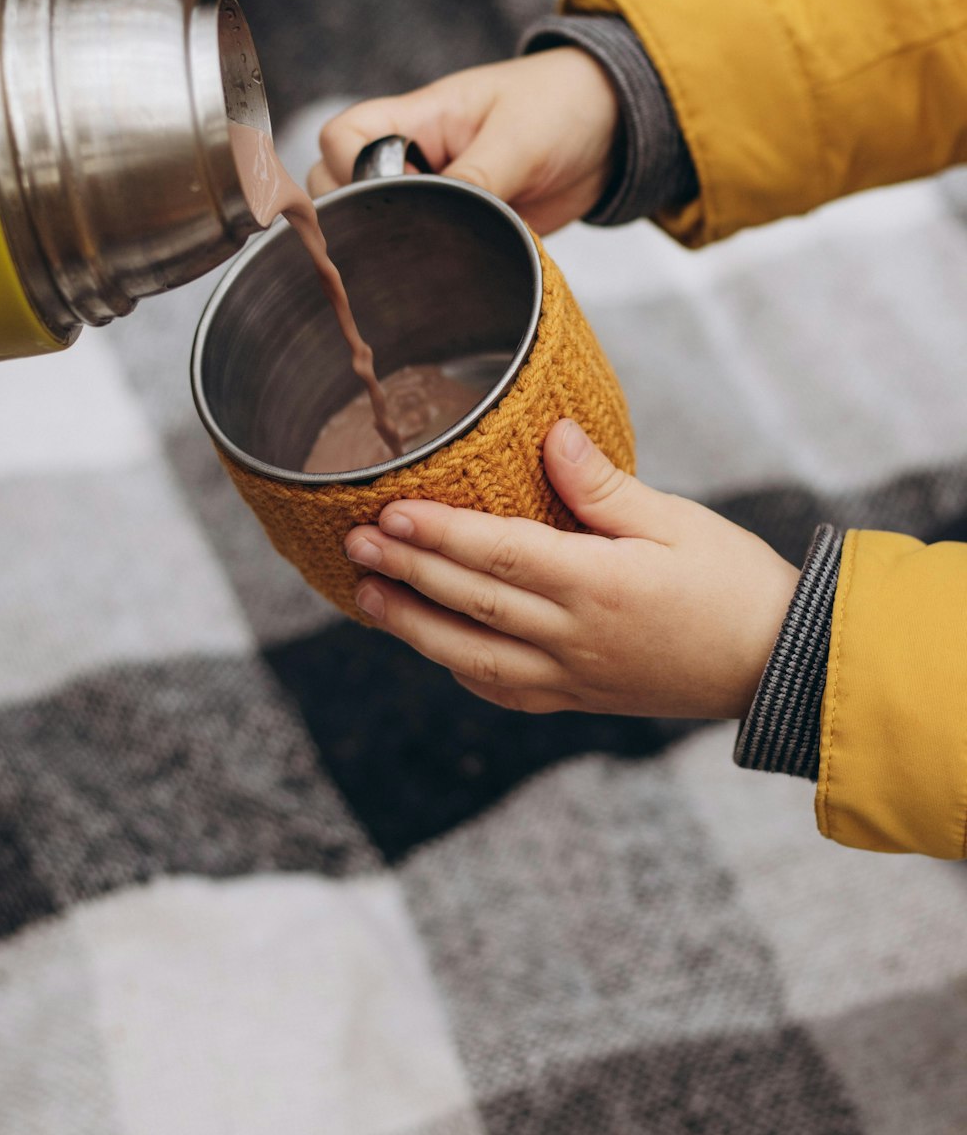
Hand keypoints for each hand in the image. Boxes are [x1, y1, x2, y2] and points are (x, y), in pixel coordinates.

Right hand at [309, 50, 621, 234]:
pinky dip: (423, 264)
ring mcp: (433, 193)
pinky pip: (420, 248)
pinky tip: (445, 277)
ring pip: (376, 223)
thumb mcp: (521, 139)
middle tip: (406, 237)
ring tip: (427, 259)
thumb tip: (435, 222)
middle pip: (339, 185)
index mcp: (417, 118)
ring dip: (390, 244)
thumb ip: (476, 178)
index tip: (392, 196)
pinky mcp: (458, 226)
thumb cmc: (563, 106)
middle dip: (358, 216)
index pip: (341, 138)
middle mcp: (413, 157)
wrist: (614, 131)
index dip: (347, 169)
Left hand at [344, 420, 798, 717]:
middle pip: (473, 604)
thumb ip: (604, 487)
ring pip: (474, 657)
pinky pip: (506, 691)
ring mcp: (574, 677)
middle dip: (407, 574)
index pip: (500, 555)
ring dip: (415, 627)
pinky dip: (462, 669)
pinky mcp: (581, 699)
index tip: (390, 512)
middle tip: (355, 545)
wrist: (779, 666)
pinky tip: (435, 648)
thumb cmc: (735, 583)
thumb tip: (552, 435)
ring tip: (368, 597)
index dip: (439, 535)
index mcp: (599, 585)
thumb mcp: (678, 520)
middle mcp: (576, 638)